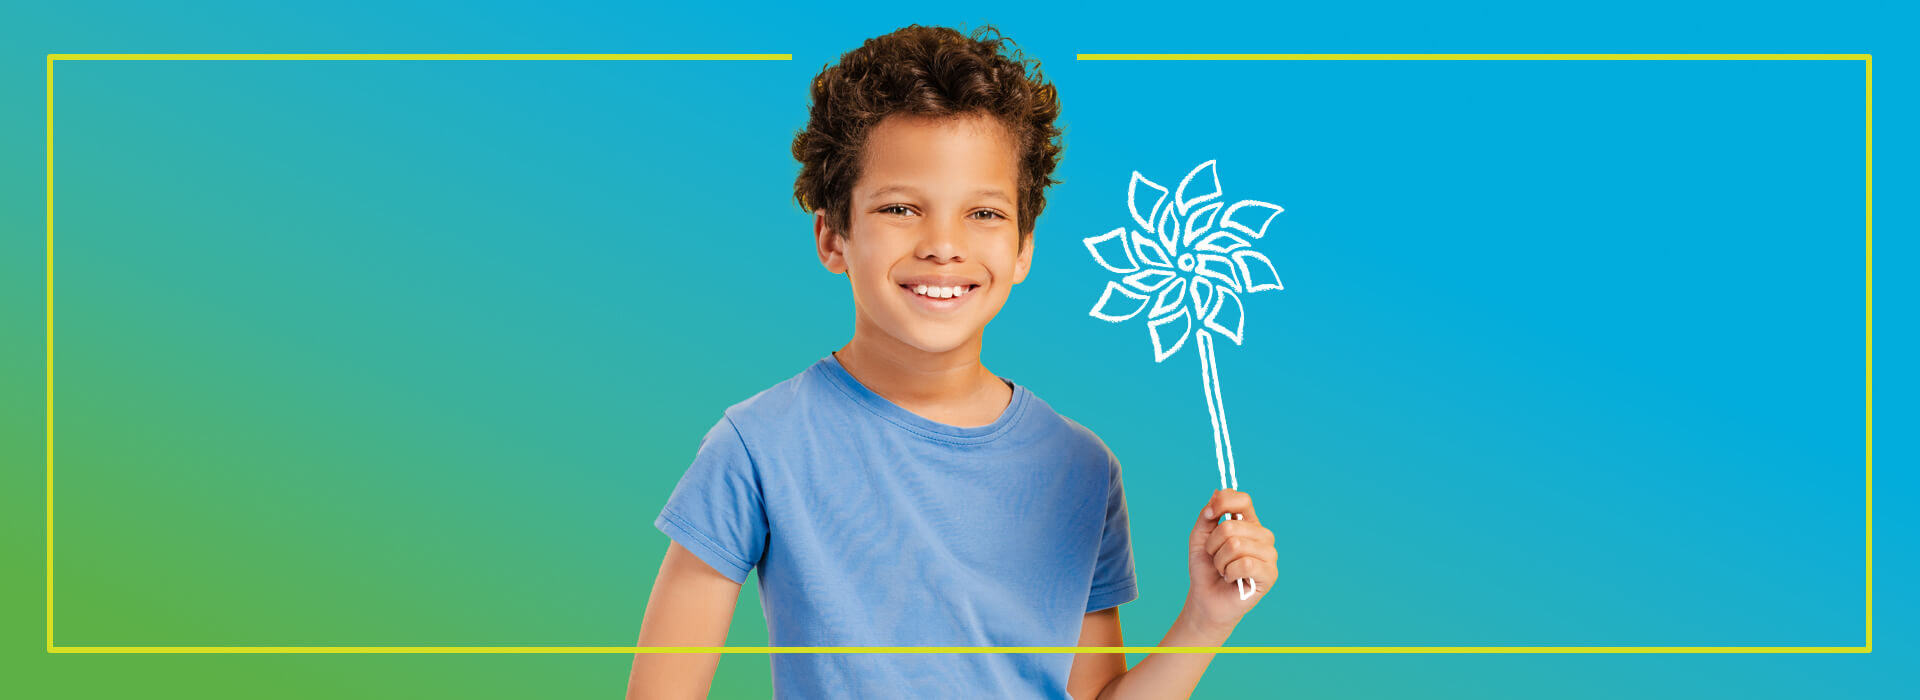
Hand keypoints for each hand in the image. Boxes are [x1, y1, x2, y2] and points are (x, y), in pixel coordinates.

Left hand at [1183, 489, 1277, 635]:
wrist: (1206, 598)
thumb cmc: (1206, 567)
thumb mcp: (1200, 536)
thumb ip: (1208, 514)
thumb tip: (1217, 492)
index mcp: (1249, 523)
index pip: (1243, 500)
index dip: (1224, 503)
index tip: (1209, 515)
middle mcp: (1263, 535)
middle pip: (1232, 526)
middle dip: (1213, 544)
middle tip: (1215, 557)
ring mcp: (1269, 554)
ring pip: (1236, 545)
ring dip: (1220, 561)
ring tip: (1223, 569)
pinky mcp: (1270, 574)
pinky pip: (1245, 564)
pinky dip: (1229, 573)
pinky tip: (1231, 579)